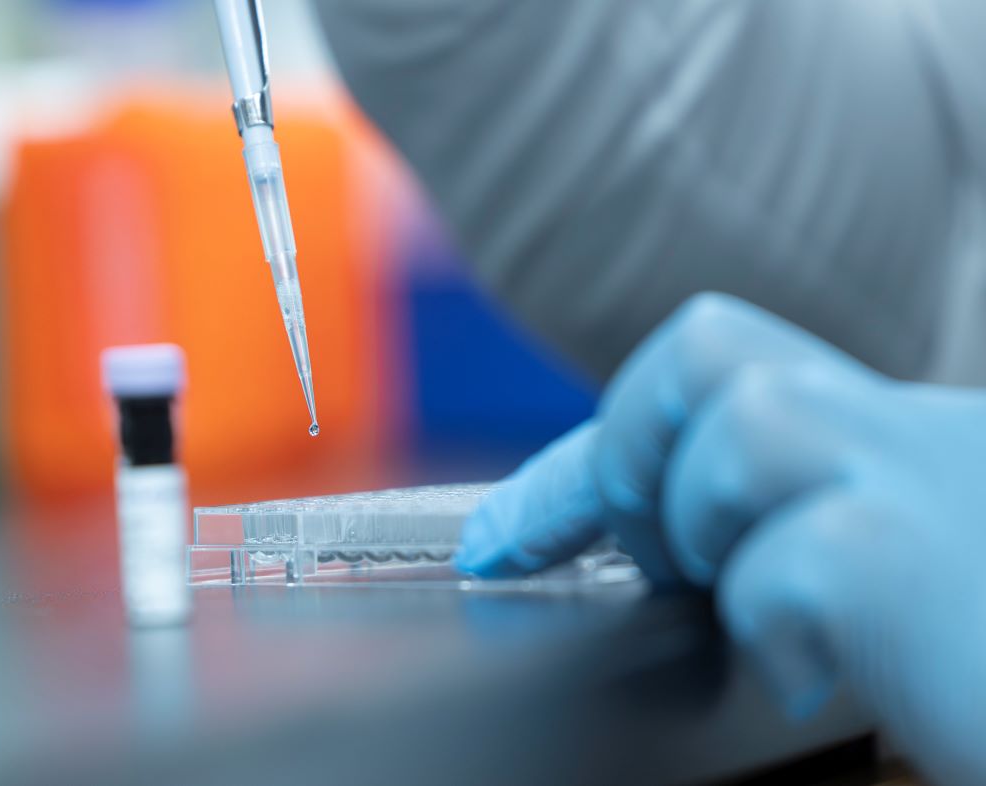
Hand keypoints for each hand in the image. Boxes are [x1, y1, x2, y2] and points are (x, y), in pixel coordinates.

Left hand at [458, 293, 985, 784]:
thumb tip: (650, 531)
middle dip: (635, 454)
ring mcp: (934, 485)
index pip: (718, 373)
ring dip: (714, 533)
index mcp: (901, 430)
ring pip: (745, 433)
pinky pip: (798, 560)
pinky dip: (781, 624)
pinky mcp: (930, 563)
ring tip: (778, 610)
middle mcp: (921, 430)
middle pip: (710, 351)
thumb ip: (793, 514)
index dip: (601, 446)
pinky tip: (832, 675)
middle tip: (662, 553)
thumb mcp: (898, 559)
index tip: (508, 528)